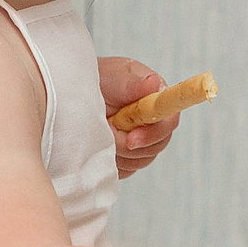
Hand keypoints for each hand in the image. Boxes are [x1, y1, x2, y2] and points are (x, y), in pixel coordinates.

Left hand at [99, 55, 177, 177]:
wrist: (79, 94)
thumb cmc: (100, 79)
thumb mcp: (115, 77)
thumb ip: (133, 83)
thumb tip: (153, 82)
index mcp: (157, 101)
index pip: (168, 124)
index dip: (153, 135)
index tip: (131, 139)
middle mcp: (153, 123)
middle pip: (156, 147)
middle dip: (129, 145)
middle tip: (107, 132)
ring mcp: (141, 141)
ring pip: (140, 161)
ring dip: (118, 152)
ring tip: (102, 132)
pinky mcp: (128, 156)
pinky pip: (126, 169)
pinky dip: (112, 162)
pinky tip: (101, 146)